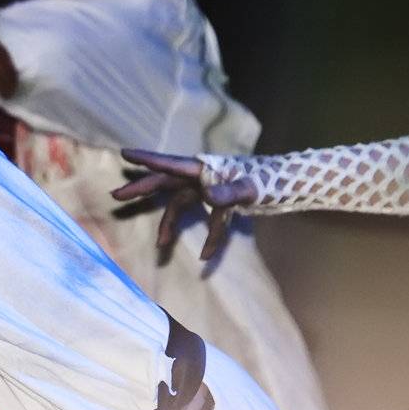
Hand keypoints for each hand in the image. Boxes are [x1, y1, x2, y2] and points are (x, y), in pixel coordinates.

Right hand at [111, 149, 257, 265]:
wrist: (291, 186)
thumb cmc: (270, 182)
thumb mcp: (250, 189)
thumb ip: (228, 192)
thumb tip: (205, 194)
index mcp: (205, 169)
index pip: (171, 164)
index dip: (147, 159)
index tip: (124, 154)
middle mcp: (202, 177)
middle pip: (165, 182)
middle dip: (142, 189)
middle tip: (117, 195)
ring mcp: (210, 189)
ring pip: (180, 204)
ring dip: (170, 223)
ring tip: (161, 244)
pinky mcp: (220, 201)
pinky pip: (206, 219)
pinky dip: (208, 236)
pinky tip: (207, 255)